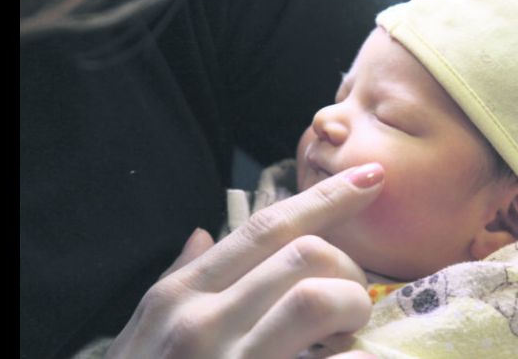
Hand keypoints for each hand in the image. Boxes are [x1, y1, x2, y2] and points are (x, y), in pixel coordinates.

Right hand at [106, 163, 384, 358]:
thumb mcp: (145, 327)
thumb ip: (180, 276)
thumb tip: (206, 230)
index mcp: (181, 295)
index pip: (267, 228)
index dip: (327, 197)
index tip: (372, 177)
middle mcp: (204, 322)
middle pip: (304, 256)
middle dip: (346, 265)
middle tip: (350, 293)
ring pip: (319, 299)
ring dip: (352, 307)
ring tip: (348, 329)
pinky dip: (355, 358)